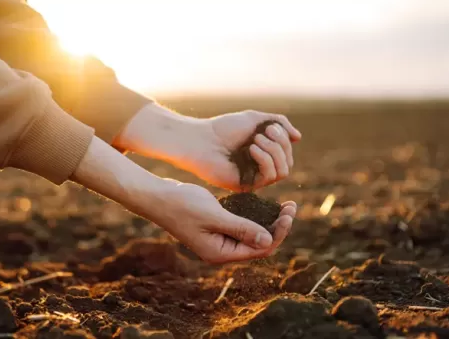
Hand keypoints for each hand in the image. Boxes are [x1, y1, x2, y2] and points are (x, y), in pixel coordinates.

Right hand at [72, 137, 296, 263]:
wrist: (157, 196)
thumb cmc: (182, 205)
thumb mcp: (214, 216)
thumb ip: (241, 228)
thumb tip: (268, 240)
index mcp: (220, 252)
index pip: (259, 249)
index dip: (278, 233)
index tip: (289, 213)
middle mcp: (221, 249)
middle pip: (258, 243)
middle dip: (277, 226)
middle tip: (291, 206)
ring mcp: (218, 238)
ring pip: (251, 233)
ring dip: (268, 220)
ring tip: (284, 204)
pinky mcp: (215, 226)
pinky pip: (241, 224)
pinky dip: (254, 215)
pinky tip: (264, 203)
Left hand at [191, 110, 301, 190]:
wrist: (201, 139)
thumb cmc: (224, 128)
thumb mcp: (256, 119)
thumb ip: (279, 123)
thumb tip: (298, 138)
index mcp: (263, 153)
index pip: (287, 152)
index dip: (284, 138)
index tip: (269, 126)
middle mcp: (260, 167)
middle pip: (288, 162)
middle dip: (280, 144)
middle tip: (263, 132)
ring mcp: (254, 178)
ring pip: (283, 171)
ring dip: (274, 152)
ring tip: (255, 140)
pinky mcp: (246, 186)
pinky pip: (269, 177)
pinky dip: (265, 160)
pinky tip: (252, 149)